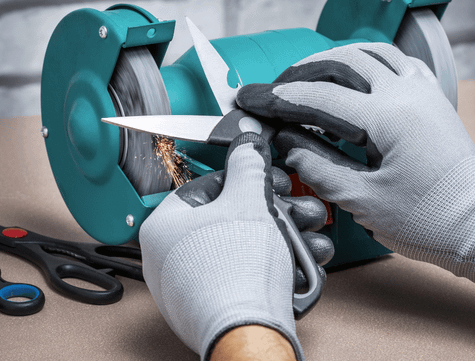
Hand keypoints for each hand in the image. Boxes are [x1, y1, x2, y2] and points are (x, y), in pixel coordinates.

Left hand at [139, 132, 331, 359]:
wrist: (251, 334)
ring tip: (309, 237)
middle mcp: (172, 259)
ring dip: (285, 239)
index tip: (267, 179)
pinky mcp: (217, 308)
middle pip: (231, 219)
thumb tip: (247, 141)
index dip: (244, 178)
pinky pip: (247, 276)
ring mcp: (193, 287)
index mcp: (165, 227)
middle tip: (295, 208)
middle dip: (275, 212)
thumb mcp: (249, 201)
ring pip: (245, 249)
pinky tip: (303, 265)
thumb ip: (248, 164)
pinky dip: (275, 267)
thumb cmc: (237, 273)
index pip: (206, 186)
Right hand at [237, 42, 474, 309]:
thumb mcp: (362, 200)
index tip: (252, 99)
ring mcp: (422, 91)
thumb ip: (316, 165)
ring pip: (370, 52)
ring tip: (307, 75)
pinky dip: (368, 61)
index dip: (279, 98)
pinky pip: (396, 62)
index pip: (319, 96)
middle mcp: (407, 93)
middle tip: (276, 88)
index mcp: (388, 118)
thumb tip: (286, 142)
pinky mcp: (431, 98)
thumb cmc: (429, 221)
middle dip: (302, 71)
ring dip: (334, 58)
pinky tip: (355, 74)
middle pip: (343, 61)